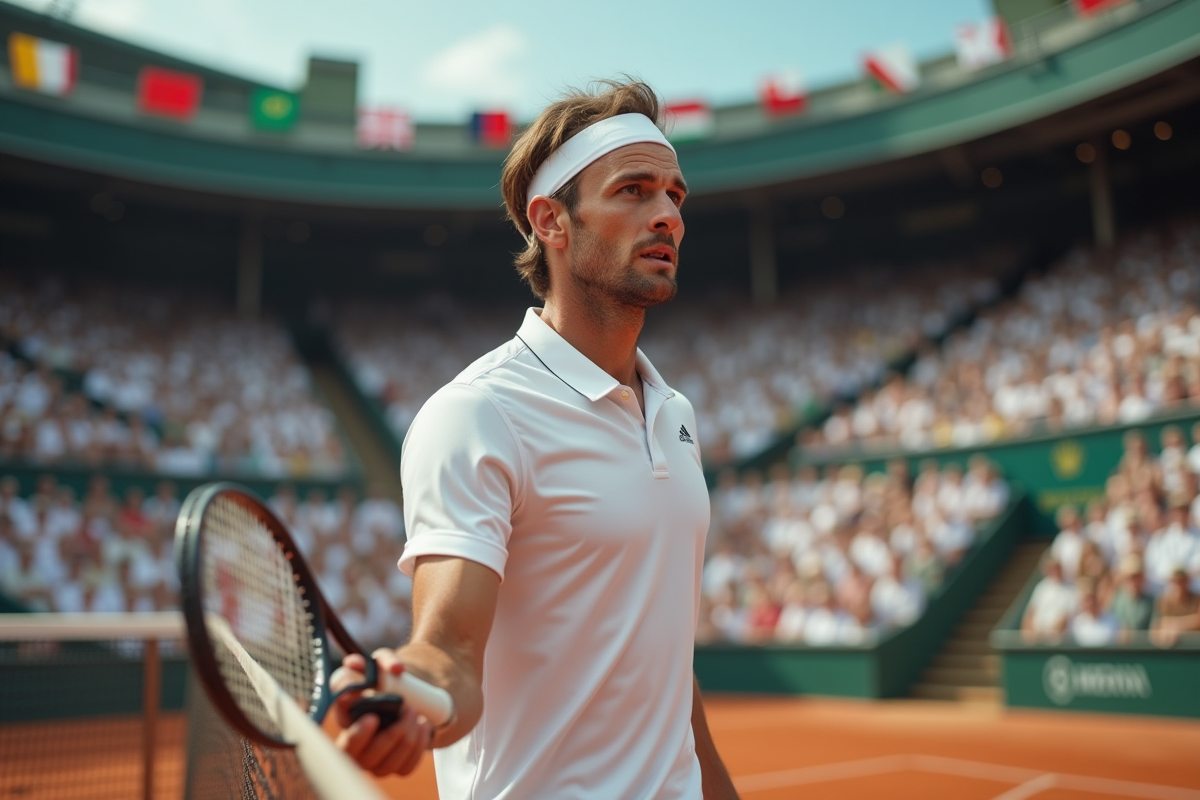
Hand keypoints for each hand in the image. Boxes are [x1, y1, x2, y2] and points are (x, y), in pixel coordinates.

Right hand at [331, 651, 432, 776]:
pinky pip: (406, 768)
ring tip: (416, 713)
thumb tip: (386, 666)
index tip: (373, 717)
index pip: (342, 740)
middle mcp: (354, 749)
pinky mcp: (393, 767)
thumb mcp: (380, 664)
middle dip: (392, 735)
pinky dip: (419, 747)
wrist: (403, 694)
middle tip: (408, 709)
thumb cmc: (384, 680)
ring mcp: (373, 762)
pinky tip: (423, 727)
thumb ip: (380, 660)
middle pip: (367, 758)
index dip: (357, 735)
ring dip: (408, 738)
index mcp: (345, 725)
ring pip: (389, 765)